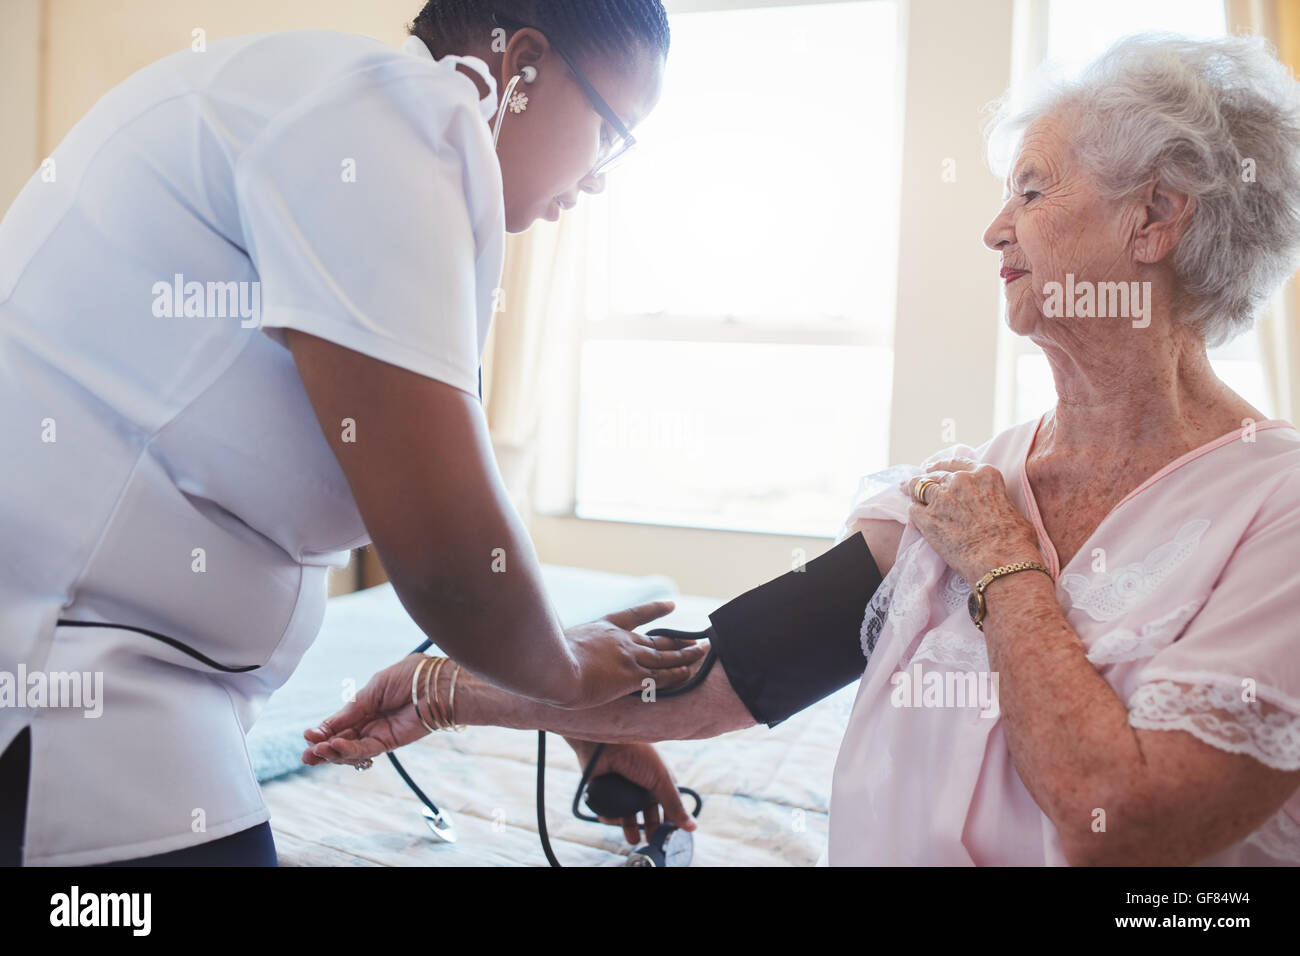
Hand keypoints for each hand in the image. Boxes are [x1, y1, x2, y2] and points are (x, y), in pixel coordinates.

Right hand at [301, 654, 428, 766]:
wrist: (438, 684)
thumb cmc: (411, 677)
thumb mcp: (374, 688)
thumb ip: (352, 708)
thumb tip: (326, 725)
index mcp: (367, 704)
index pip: (340, 723)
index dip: (323, 731)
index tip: (308, 735)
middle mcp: (372, 722)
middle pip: (342, 740)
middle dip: (322, 748)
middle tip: (306, 755)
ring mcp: (380, 733)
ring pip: (351, 749)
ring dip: (332, 752)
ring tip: (316, 752)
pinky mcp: (391, 742)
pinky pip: (366, 750)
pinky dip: (349, 750)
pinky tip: (335, 747)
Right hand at [561, 601, 708, 709]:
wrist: (554, 669)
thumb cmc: (548, 658)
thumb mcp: (556, 641)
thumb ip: (564, 641)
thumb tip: (551, 643)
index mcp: (603, 628)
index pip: (634, 615)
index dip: (654, 610)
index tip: (671, 605)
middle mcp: (621, 640)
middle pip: (656, 640)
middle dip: (678, 641)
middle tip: (696, 640)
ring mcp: (628, 658)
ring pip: (664, 656)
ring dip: (685, 655)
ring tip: (701, 653)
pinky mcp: (632, 677)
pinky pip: (661, 676)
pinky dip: (677, 673)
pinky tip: (688, 672)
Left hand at [566, 738, 697, 844]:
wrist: (605, 742)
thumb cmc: (638, 753)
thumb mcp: (661, 779)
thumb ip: (675, 804)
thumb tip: (692, 827)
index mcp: (657, 780)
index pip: (666, 806)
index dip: (668, 821)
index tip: (668, 836)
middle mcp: (640, 786)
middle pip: (646, 814)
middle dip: (649, 828)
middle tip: (649, 842)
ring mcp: (621, 789)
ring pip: (627, 815)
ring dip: (629, 827)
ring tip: (632, 838)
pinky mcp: (603, 792)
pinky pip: (608, 811)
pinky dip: (610, 817)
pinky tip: (612, 818)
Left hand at [901, 458, 1042, 584]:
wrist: (1002, 562)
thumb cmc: (1016, 541)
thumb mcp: (1011, 507)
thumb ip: (994, 497)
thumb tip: (993, 505)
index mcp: (984, 474)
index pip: (956, 463)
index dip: (943, 466)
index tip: (934, 468)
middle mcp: (960, 481)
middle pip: (935, 474)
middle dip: (927, 478)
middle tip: (918, 482)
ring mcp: (941, 498)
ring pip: (918, 486)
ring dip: (913, 490)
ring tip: (907, 492)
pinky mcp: (927, 519)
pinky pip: (913, 510)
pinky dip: (914, 513)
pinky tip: (915, 518)